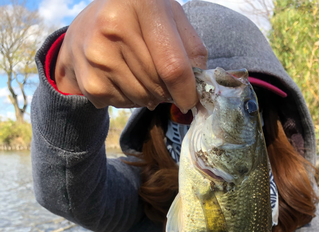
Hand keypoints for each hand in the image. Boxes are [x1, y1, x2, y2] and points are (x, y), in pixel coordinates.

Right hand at [55, 0, 206, 110]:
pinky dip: (130, 100)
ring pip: (143, 99)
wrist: (85, 28)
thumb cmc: (138, 22)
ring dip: (150, 96)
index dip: (187, 90)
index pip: (173, 65)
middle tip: (162, 79)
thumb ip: (192, 51)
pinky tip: (123, 79)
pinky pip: (124, 105)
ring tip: (140, 74)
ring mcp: (97, 55)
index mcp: (142, 3)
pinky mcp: (89, 82)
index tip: (191, 99)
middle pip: (158, 85)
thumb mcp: (169, 19)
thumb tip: (204, 90)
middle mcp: (114, 25)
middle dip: (167, 92)